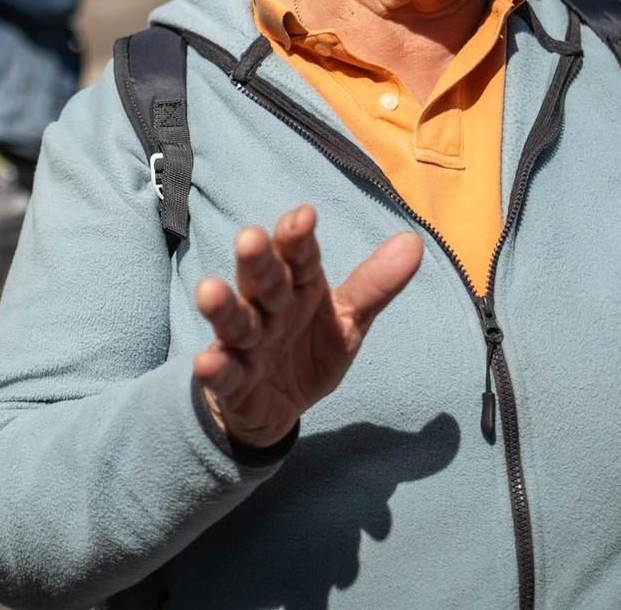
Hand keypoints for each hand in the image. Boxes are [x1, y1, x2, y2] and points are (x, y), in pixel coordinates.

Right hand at [193, 204, 422, 449]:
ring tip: (210, 291)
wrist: (275, 406)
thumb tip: (414, 241)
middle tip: (251, 238)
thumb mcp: (348, 321)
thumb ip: (375, 285)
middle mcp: (268, 308)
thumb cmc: (308, 347)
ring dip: (223, 307)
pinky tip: (207, 362)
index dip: (298, 238)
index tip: (305, 215)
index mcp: (297, 286)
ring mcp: (245, 344)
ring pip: (234, 321)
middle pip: (262, 280)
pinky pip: (223, 374)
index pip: (298, 257)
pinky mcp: (230, 381)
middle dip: (257, 261)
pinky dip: (214, 369)